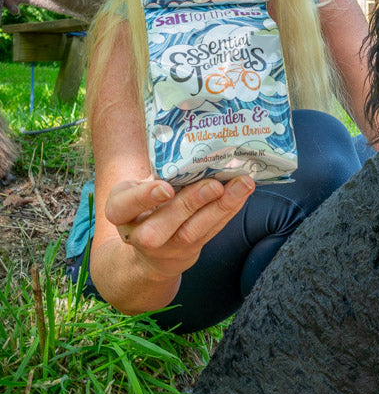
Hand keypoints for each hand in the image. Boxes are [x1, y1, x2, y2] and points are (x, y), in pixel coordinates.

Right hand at [105, 174, 254, 283]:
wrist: (152, 252)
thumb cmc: (146, 206)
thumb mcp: (138, 189)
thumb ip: (156, 174)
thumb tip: (191, 141)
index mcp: (121, 212)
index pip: (124, 206)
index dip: (144, 197)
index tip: (166, 188)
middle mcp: (142, 234)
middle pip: (164, 223)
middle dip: (191, 203)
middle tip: (214, 185)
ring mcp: (168, 246)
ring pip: (193, 230)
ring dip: (220, 206)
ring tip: (241, 185)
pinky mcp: (191, 249)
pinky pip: (212, 230)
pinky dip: (229, 210)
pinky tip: (242, 192)